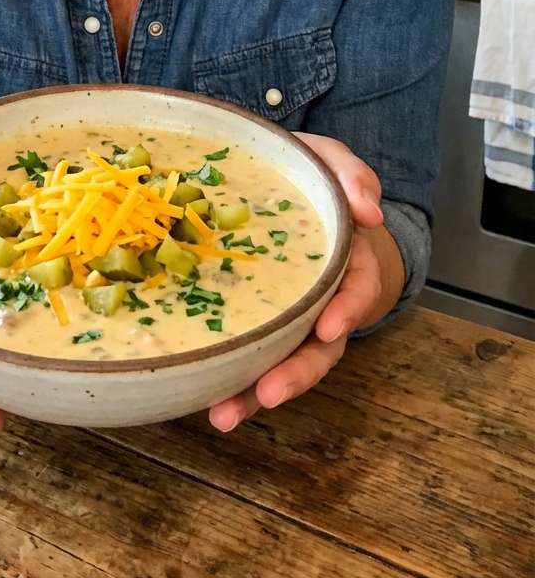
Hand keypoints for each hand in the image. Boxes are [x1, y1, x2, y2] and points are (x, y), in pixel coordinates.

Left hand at [208, 132, 403, 431]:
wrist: (293, 198)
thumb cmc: (314, 182)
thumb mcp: (332, 163)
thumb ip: (353, 175)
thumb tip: (368, 208)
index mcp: (347, 259)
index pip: (358, 288)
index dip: (346, 309)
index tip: (329, 326)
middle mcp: (324, 300)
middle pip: (321, 346)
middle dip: (297, 373)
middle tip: (269, 392)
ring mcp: (291, 319)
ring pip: (284, 363)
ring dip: (257, 392)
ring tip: (226, 414)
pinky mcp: (258, 324)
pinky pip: (251, 357)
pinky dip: (234, 383)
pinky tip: (209, 403)